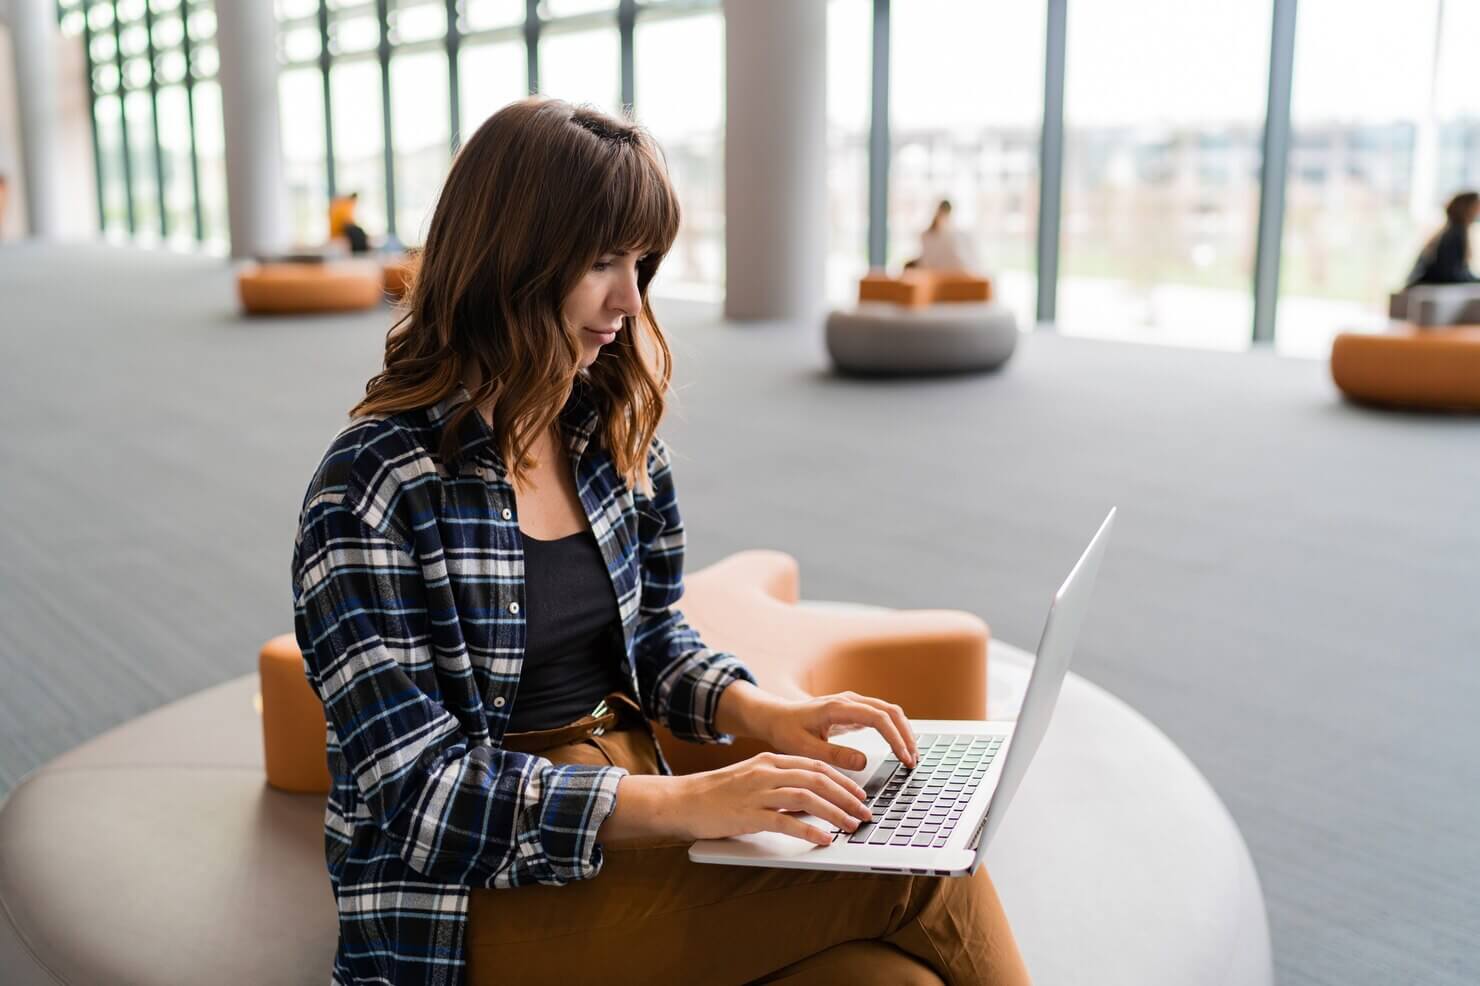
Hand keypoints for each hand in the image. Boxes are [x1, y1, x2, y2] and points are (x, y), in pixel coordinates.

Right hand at [600, 754, 873, 848]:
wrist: (682, 800)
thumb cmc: (717, 795)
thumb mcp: (752, 781)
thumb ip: (780, 787)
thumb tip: (812, 802)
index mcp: (769, 760)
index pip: (815, 766)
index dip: (842, 780)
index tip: (859, 795)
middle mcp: (766, 771)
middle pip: (817, 779)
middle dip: (846, 796)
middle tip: (865, 812)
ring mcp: (757, 792)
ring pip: (807, 797)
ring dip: (835, 812)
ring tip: (852, 826)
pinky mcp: (748, 814)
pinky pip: (785, 821)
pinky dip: (809, 829)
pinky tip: (824, 839)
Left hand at [717, 683, 917, 771]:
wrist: (776, 717)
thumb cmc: (787, 731)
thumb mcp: (805, 748)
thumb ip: (834, 755)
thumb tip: (864, 762)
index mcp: (837, 708)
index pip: (877, 718)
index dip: (895, 738)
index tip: (904, 758)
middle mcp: (849, 700)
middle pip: (890, 711)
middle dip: (906, 735)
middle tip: (913, 761)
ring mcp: (853, 703)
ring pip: (889, 711)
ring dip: (903, 732)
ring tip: (910, 757)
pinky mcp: (854, 710)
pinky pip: (882, 716)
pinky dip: (895, 730)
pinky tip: (899, 747)